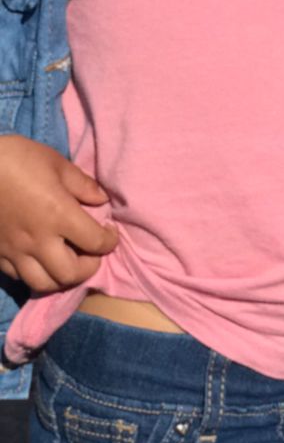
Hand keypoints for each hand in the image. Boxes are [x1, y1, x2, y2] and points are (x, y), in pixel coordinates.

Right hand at [0, 135, 116, 292]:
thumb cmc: (16, 159)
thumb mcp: (56, 162)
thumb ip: (82, 184)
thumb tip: (101, 201)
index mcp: (59, 214)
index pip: (94, 242)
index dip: (109, 241)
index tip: (110, 233)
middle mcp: (38, 240)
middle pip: (70, 273)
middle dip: (88, 268)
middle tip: (92, 255)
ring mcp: (14, 251)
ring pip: (43, 283)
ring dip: (61, 278)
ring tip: (67, 263)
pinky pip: (19, 277)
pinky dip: (35, 275)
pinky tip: (40, 261)